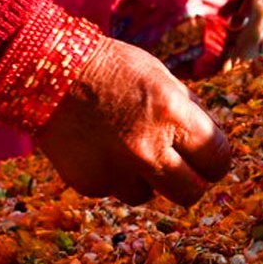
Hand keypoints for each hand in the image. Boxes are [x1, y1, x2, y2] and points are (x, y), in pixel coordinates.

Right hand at [35, 37, 230, 206]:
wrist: (44, 69)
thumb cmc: (110, 68)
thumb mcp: (161, 77)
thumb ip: (188, 111)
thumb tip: (210, 143)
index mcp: (173, 115)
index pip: (218, 159)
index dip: (215, 160)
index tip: (207, 158)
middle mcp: (148, 148)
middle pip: (191, 192)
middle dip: (191, 182)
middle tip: (181, 169)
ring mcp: (117, 170)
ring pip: (149, 195)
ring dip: (145, 179)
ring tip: (126, 147)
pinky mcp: (89, 183)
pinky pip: (114, 190)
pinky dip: (112, 176)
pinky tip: (99, 147)